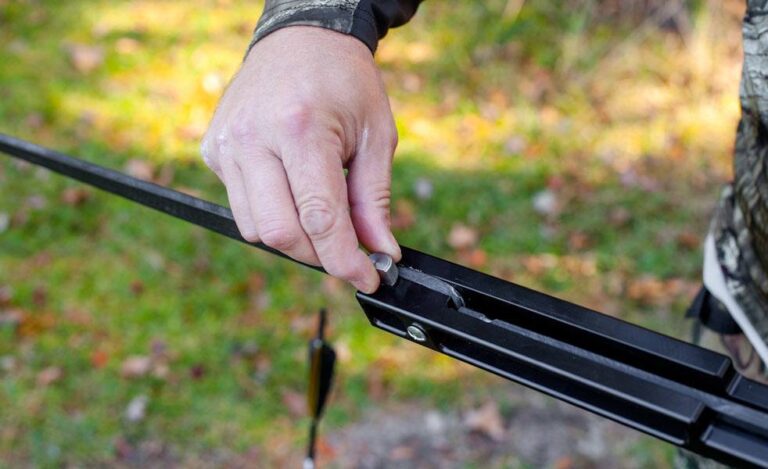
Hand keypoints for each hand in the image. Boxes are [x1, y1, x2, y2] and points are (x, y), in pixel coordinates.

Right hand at [201, 27, 400, 292]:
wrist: (300, 37)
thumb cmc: (345, 81)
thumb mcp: (376, 135)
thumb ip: (374, 199)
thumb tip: (381, 251)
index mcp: (301, 130)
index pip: (320, 219)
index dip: (346, 260)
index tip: (368, 277)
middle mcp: (254, 139)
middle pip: (280, 234)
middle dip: (318, 255)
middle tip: (345, 249)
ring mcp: (226, 144)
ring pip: (254, 228)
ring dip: (293, 237)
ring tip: (320, 214)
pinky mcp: (213, 150)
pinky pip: (240, 205)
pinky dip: (270, 212)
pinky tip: (290, 187)